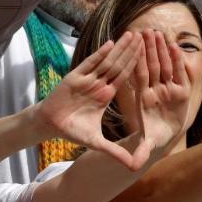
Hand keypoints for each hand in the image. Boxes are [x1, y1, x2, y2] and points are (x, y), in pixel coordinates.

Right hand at [35, 31, 142, 168]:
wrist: (50, 125)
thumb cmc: (72, 131)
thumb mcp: (96, 143)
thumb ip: (115, 152)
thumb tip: (132, 167)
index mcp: (105, 96)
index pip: (124, 78)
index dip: (137, 67)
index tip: (151, 57)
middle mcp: (98, 85)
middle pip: (119, 66)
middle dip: (133, 52)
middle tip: (148, 37)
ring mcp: (87, 79)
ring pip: (107, 61)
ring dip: (120, 49)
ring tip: (133, 35)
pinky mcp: (75, 77)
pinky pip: (89, 64)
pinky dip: (99, 54)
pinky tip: (111, 43)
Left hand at [133, 29, 191, 159]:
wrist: (164, 138)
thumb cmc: (153, 138)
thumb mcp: (147, 145)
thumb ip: (141, 153)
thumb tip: (133, 166)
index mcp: (144, 101)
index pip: (139, 79)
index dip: (137, 64)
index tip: (134, 50)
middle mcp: (155, 92)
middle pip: (151, 68)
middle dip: (148, 50)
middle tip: (146, 32)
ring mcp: (168, 90)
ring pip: (164, 67)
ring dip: (162, 51)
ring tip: (158, 33)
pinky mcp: (181, 91)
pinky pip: (179, 73)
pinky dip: (177, 61)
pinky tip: (175, 47)